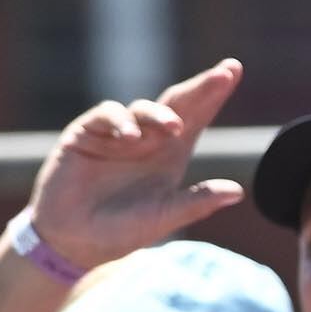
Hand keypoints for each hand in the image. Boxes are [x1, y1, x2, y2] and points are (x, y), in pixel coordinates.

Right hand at [23, 58, 246, 270]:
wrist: (72, 241)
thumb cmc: (120, 231)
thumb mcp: (163, 218)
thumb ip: (197, 203)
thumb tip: (239, 192)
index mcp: (170, 155)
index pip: (197, 118)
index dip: (213, 95)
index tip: (233, 70)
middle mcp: (147, 139)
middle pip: (176, 105)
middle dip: (199, 87)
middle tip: (223, 74)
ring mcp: (116, 134)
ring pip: (142, 109)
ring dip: (159, 114)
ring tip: (173, 128)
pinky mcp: (85, 134)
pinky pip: (105, 116)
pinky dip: (119, 122)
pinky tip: (131, 136)